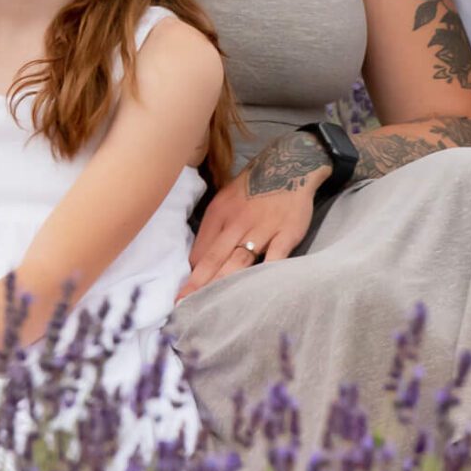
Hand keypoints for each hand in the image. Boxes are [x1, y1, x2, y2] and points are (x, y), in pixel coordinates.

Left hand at [178, 144, 327, 299]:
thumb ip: (213, 228)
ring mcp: (262, 228)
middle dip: (198, 284)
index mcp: (219, 213)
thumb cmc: (252, 186)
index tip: (181, 296)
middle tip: (184, 306)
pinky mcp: (286, 233)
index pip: (201, 250)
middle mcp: (237, 222)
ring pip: (240, 261)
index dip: (191, 274)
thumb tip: (197, 260)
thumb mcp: (225, 200)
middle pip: (215, 258)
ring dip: (224, 283)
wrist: (289, 164)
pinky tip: (257, 292)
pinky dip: (266, 273)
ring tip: (212, 306)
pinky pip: (275, 257)